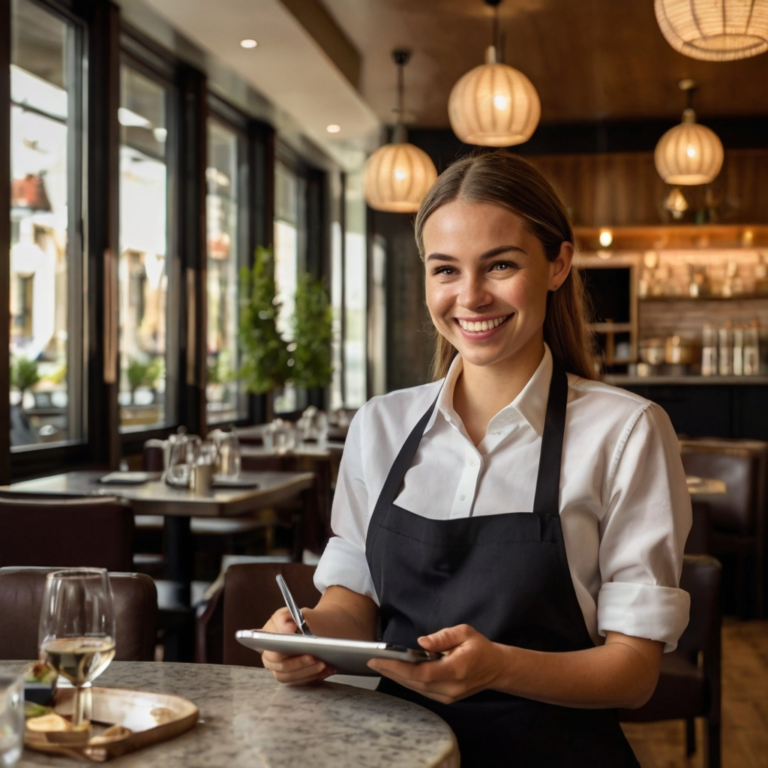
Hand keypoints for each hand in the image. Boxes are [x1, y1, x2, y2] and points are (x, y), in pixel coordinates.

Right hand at [260, 607, 335, 684]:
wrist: (321, 629)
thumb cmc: (307, 621)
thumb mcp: (299, 613)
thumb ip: (288, 616)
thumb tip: (289, 627)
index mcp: (267, 635)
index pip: (267, 642)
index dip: (279, 642)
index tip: (295, 637)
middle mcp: (269, 654)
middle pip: (278, 663)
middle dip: (297, 661)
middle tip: (313, 656)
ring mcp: (278, 668)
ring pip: (288, 676)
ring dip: (307, 671)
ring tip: (323, 664)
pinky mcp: (291, 677)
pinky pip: (299, 682)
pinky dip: (314, 676)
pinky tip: (328, 669)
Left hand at [368, 624, 503, 703]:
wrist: (497, 669)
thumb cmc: (480, 647)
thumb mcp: (465, 632)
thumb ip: (443, 637)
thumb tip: (421, 642)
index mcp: (456, 669)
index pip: (422, 672)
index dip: (398, 668)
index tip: (379, 659)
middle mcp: (451, 687)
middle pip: (415, 683)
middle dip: (392, 672)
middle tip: (372, 662)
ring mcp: (449, 696)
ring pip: (417, 689)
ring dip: (397, 678)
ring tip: (380, 665)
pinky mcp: (447, 698)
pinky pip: (422, 691)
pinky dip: (407, 681)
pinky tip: (397, 672)